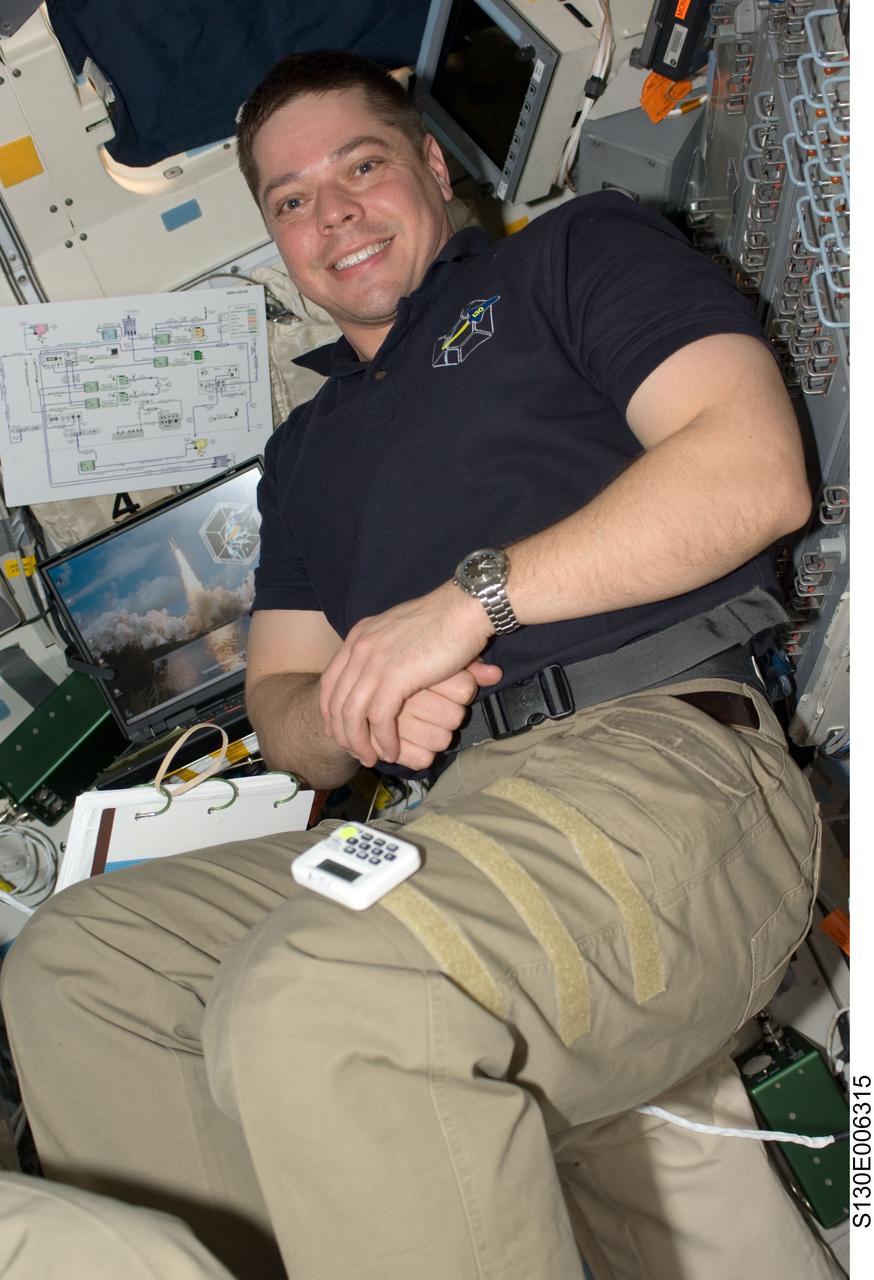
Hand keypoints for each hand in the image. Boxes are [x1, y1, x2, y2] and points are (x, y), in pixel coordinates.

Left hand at [319, 582, 496, 764]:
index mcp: (359, 636)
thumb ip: (388, 650)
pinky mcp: (393, 677)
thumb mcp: (402, 631)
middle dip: (342, 733)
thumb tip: (391, 673)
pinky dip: (384, 740)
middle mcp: (359, 648)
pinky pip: (379, 719)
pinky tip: (392, 751)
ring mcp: (373, 662)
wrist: (464, 608)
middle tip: (355, 752)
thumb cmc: (444, 620)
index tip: (341, 731)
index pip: (329, 682)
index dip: (331, 711)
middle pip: (335, 701)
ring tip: (371, 758)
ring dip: (360, 743)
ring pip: (352, 715)